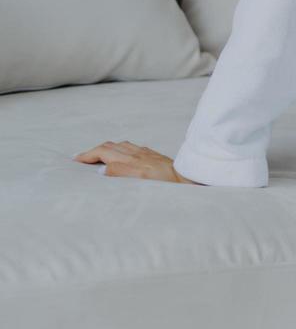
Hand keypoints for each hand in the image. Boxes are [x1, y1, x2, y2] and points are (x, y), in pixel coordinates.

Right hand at [73, 140, 198, 184]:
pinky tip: (120, 156)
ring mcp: (145, 153)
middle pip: (110, 146)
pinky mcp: (152, 155)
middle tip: (81, 159)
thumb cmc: (165, 182)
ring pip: (120, 146)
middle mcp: (137, 153)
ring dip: (105, 149)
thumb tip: (101, 170)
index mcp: (131, 159)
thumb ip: (120, 172)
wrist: (186, 179)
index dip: (88, 155)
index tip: (76, 160)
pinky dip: (119, 150)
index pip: (103, 152)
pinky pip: (131, 148)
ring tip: (96, 157)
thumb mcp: (140, 179)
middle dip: (93, 151)